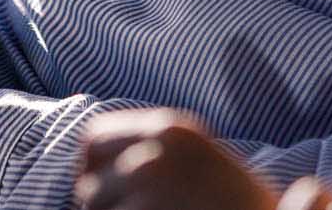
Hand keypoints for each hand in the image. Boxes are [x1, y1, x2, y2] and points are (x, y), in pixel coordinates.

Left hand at [76, 111, 278, 209]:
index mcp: (171, 130)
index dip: (92, 169)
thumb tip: (91, 174)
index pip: (93, 140)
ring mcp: (147, 189)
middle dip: (99, 204)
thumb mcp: (201, 165)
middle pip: (88, 183)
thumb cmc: (243, 209)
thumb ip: (155, 157)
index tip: (107, 191)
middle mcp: (155, 152)